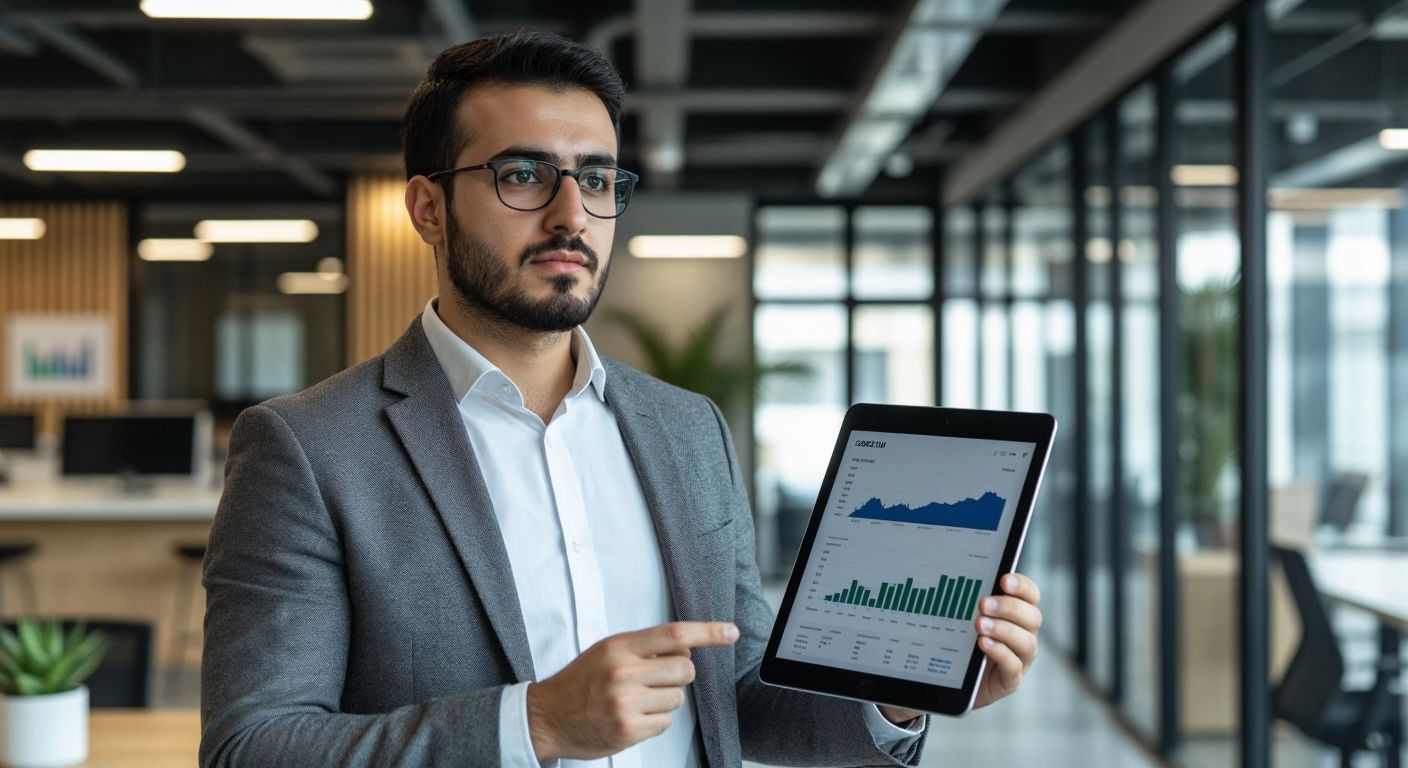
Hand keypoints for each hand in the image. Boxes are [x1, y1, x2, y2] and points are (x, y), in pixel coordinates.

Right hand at [526, 621, 739, 759]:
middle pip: (685, 669)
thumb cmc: (580, 681)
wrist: (548, 716)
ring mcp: (626, 703)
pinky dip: (655, 721)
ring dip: (664, 700)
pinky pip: (665, 723)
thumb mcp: (607, 651)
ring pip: (677, 699)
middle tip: (656, 679)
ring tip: (636, 699)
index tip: (730, 632)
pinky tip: (632, 717)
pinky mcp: (628, 730)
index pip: (675, 634)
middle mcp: (623, 672)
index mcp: (619, 647)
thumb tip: (687, 648)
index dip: (708, 632)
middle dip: (678, 675)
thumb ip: (644, 647)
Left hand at [973, 572, 1041, 708]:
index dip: (1022, 586)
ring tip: (980, 625)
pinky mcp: (1011, 679)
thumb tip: (965, 578)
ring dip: (1003, 630)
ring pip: (1027, 642)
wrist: (956, 679)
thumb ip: (972, 601)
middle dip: (1008, 607)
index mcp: (1018, 615)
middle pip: (1032, 617)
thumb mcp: (967, 618)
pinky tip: (983, 643)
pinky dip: (999, 652)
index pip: (1031, 595)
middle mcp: (1025, 634)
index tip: (1004, 581)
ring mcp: (1021, 658)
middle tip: (982, 604)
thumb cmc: (963, 642)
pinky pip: (1013, 666)